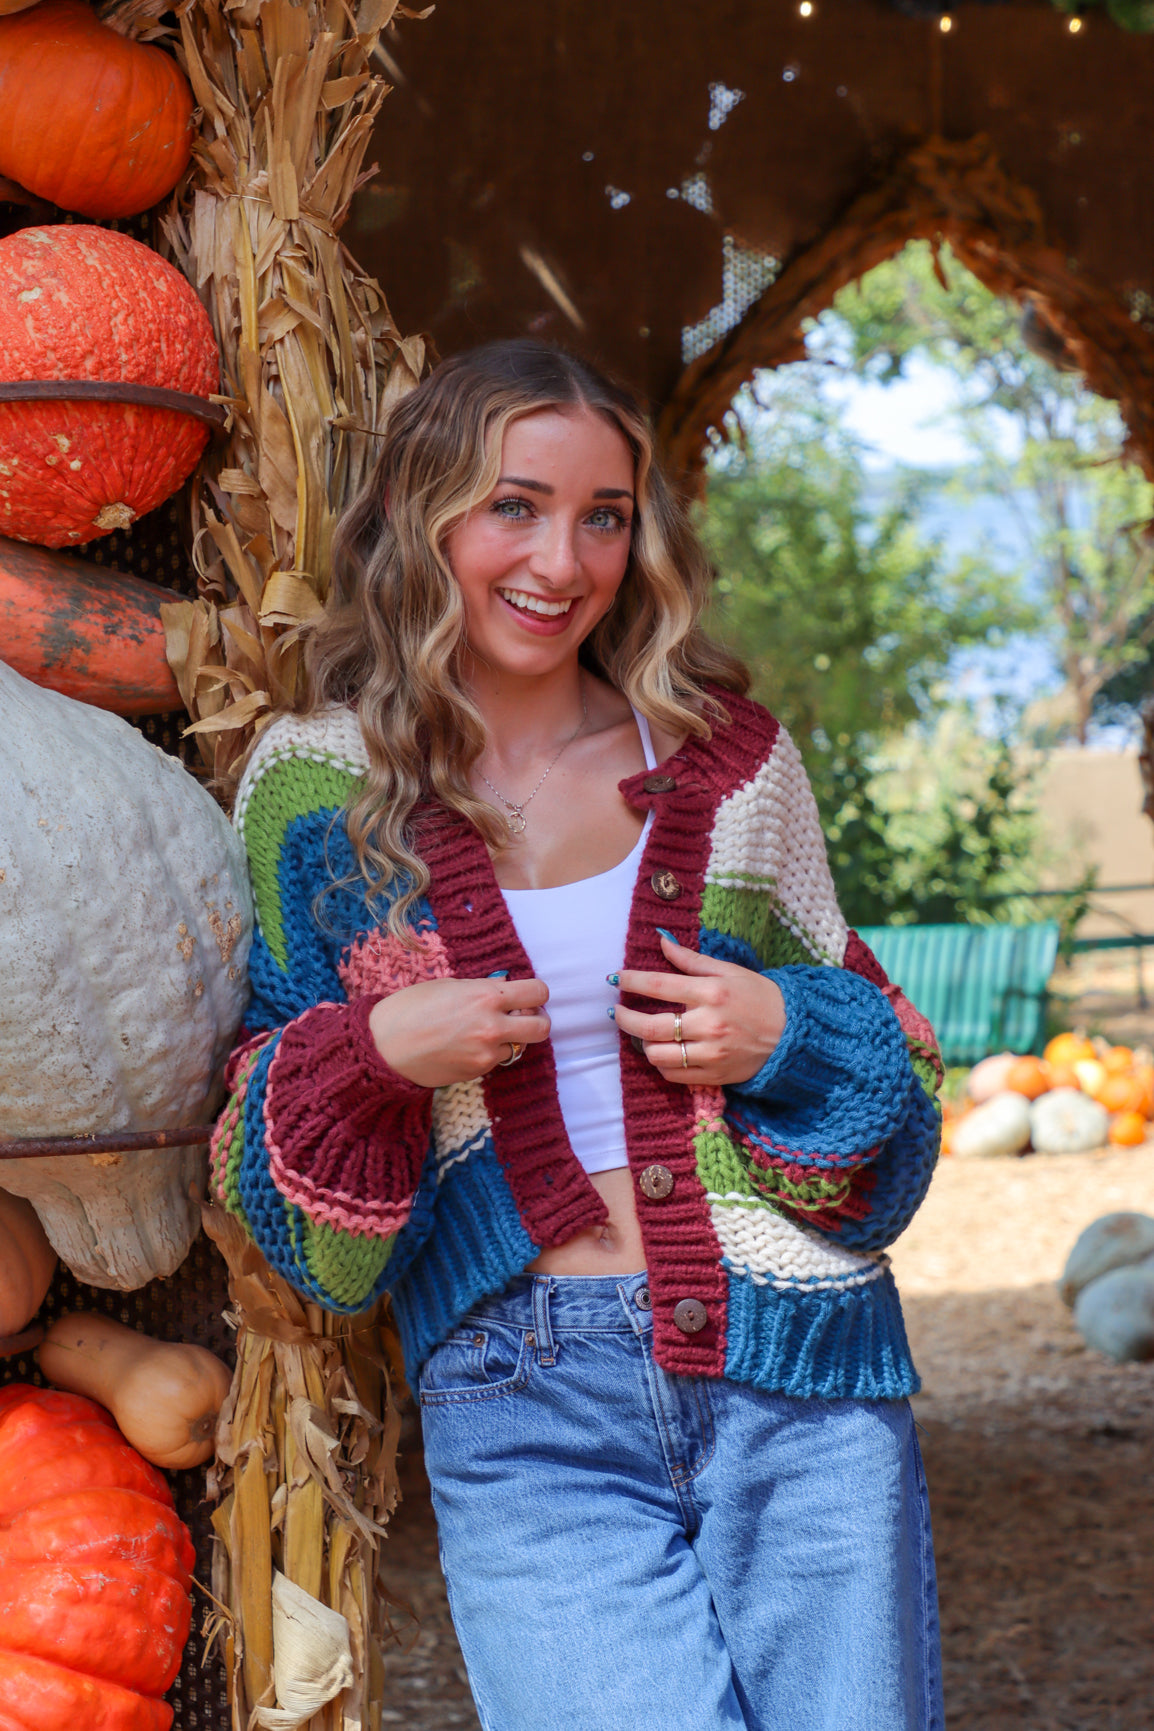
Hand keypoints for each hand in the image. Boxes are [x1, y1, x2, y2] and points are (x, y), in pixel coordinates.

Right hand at [368, 976, 549, 1087]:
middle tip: (521, 1017)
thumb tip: (505, 989)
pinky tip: (466, 1046)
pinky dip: (490, 1052)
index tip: (527, 996)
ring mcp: (487, 1052)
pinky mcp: (478, 1071)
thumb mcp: (449, 985)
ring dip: (511, 1039)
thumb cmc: (410, 1009)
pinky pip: (498, 1059)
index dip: (536, 994)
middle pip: (542, 1026)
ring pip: (521, 1046)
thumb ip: (483, 988)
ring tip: (485, 1032)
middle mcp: (492, 1025)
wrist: (384, 1047)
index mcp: (486, 995)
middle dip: (537, 1019)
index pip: (537, 992)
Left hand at [612, 932, 784, 1086]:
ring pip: (657, 1054)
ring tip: (640, 1033)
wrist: (794, 1034)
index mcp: (712, 993)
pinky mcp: (714, 1075)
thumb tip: (662, 941)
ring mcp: (711, 1054)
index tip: (615, 978)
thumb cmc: (761, 997)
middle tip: (617, 1012)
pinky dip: (660, 1064)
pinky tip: (661, 1051)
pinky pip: (673, 1075)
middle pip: (649, 1026)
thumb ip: (691, 959)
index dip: (631, 981)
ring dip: (642, 1044)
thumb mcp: (729, 971)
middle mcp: (709, 1025)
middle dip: (625, 1018)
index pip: (659, 986)